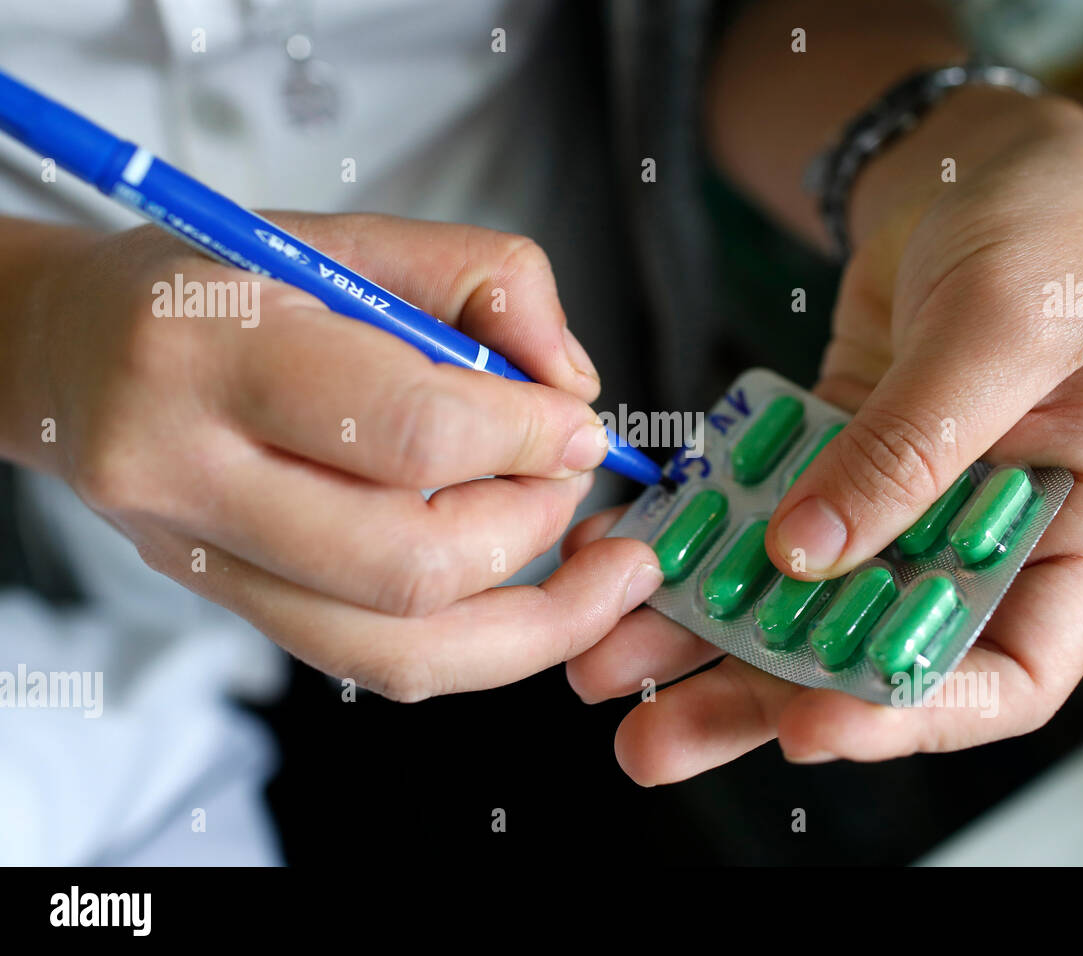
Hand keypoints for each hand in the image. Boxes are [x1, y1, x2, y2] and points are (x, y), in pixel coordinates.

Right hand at [3, 212, 661, 698]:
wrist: (71, 354)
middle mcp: (188, 477)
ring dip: (528, 612)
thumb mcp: (341, 235)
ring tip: (573, 548)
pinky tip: (524, 589)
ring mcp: (203, 563)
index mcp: (208, 350)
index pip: (408, 430)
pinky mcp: (234, 611)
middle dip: (532, 526)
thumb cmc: (210, 285)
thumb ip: (476, 279)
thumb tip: (571, 383)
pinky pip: (378, 663)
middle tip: (568, 475)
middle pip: (410, 563)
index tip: (577, 424)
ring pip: (400, 647)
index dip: (526, 437)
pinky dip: (480, 640)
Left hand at [563, 91, 1082, 782]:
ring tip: (606, 670)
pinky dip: (699, 537)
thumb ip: (912, 447)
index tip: (815, 723)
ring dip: (705, 636)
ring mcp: (906, 502)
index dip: (917, 715)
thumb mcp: (1000, 330)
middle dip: (761, 697)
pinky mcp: (840, 461)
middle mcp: (988, 535)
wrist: (988, 154)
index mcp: (1078, 529)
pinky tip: (628, 553)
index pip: (1013, 672)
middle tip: (653, 740)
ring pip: (804, 598)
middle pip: (874, 655)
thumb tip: (810, 555)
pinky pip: (764, 515)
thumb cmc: (1052, 226)